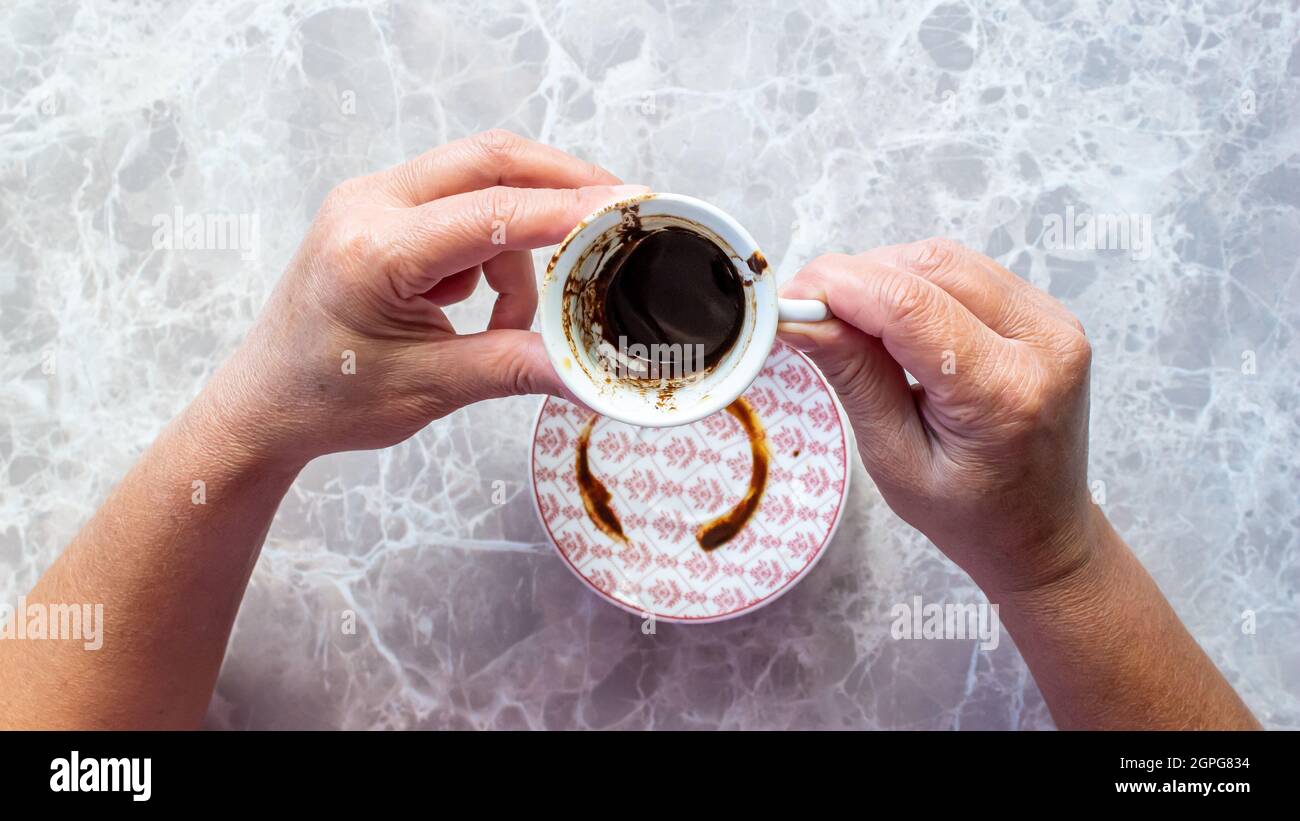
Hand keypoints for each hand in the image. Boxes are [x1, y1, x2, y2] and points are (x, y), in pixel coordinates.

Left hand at [200, 130, 643, 469]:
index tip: (627, 212)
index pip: (489, 213)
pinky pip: (462, 205)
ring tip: (516, 318)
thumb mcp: (430, 388)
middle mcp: (368, 205)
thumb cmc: (328, 398)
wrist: (264, 402)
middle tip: (620, 213)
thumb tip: (589, 368)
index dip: (566, 211)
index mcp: (373, 251)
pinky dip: (495, 248)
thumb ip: (515, 367)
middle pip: (489, 160)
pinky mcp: (383, 210)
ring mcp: (373, 200)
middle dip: (562, 184)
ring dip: (523, 239)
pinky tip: (480, 304)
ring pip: (482, 182)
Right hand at [778, 239, 1094, 594]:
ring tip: (848, 321)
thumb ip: (854, 376)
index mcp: (1005, 393)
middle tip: (809, 311)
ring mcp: (1053, 322)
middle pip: (929, 267)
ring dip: (884, 277)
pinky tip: (891, 321)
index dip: (839, 287)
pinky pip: (967, 272)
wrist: (1041, 533)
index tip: (789, 300)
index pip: (910, 306)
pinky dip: (915, 283)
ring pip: (946, 259)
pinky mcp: (1045, 313)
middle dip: (856, 278)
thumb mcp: (894, 458)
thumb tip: (802, 316)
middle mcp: (1043, 345)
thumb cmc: (970, 514)